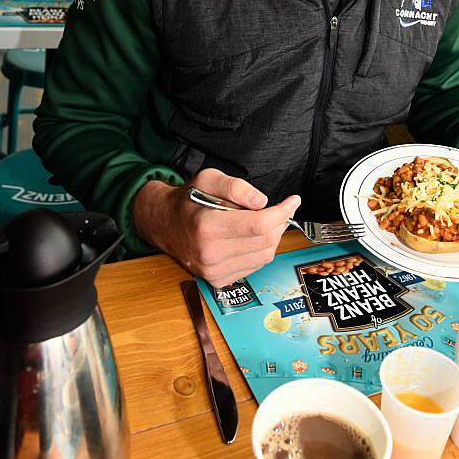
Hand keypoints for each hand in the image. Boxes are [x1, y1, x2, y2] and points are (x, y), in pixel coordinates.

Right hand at [132, 167, 300, 285]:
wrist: (165, 225)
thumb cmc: (188, 200)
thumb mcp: (208, 178)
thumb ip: (236, 186)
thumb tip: (262, 202)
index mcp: (207, 226)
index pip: (259, 224)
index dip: (282, 212)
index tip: (293, 201)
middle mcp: (210, 253)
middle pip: (265, 241)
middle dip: (280, 222)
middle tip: (280, 209)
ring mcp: (213, 271)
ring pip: (264, 256)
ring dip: (272, 237)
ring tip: (265, 221)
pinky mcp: (218, 280)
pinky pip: (254, 266)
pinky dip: (261, 250)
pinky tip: (252, 237)